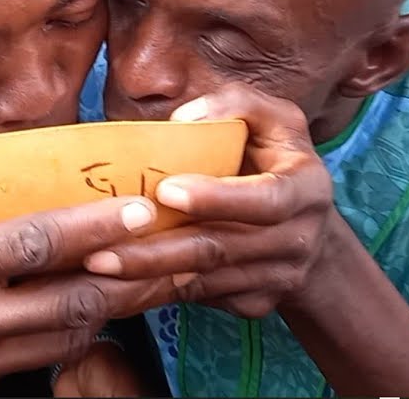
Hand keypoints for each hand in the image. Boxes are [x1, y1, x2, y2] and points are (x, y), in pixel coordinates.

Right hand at [0, 107, 178, 395]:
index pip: (34, 245)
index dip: (93, 227)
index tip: (139, 209)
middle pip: (70, 299)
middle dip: (130, 273)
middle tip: (172, 245)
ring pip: (66, 335)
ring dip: (113, 304)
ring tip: (151, 273)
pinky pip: (43, 357)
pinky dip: (76, 329)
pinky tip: (99, 303)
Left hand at [83, 84, 334, 319]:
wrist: (311, 230)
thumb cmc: (277, 159)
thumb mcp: (272, 118)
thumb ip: (235, 104)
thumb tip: (184, 120)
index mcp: (305, 189)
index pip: (263, 200)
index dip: (216, 198)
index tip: (165, 190)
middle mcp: (297, 239)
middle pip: (220, 249)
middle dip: (157, 251)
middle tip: (101, 248)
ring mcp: (278, 278)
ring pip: (204, 281)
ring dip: (148, 276)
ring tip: (97, 266)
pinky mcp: (256, 302)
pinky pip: (203, 299)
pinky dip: (160, 292)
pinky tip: (120, 286)